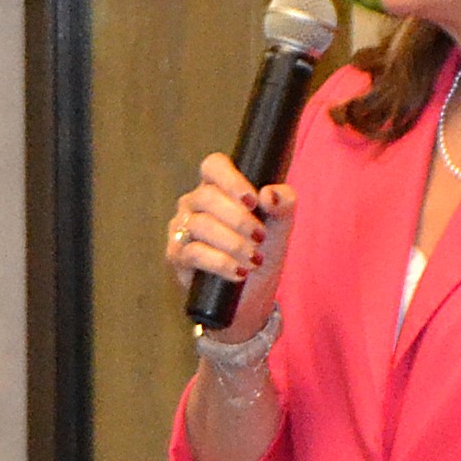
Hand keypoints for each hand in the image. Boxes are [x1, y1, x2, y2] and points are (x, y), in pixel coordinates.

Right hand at [164, 152, 297, 343]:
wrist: (252, 295)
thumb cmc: (262, 251)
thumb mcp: (281, 225)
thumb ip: (284, 202)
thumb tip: (269, 194)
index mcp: (217, 188)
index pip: (214, 165)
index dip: (232, 179)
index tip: (253, 201)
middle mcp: (194, 203)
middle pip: (208, 196)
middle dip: (239, 219)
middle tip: (260, 237)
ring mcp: (182, 229)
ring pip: (201, 225)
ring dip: (233, 243)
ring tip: (254, 259)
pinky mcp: (177, 256)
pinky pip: (194, 253)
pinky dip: (221, 263)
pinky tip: (239, 273)